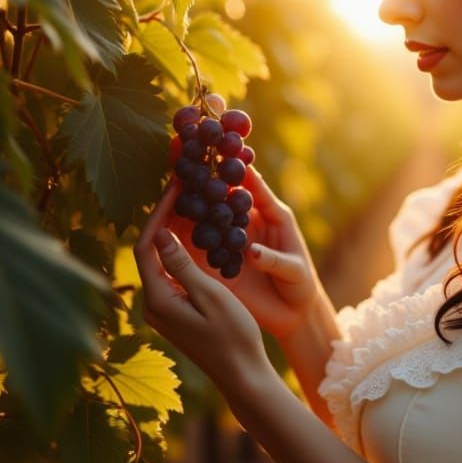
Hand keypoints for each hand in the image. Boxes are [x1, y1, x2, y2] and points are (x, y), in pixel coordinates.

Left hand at [133, 178, 268, 389]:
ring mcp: (164, 309)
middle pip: (150, 251)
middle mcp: (153, 304)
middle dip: (164, 218)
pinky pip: (173, 273)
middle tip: (182, 188)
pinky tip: (199, 235)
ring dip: (174, 232)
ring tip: (191, 203)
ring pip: (161, 261)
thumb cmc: (233, 336)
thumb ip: (183, 265)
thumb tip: (161, 233)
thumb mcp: (211, 295)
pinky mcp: (177, 312)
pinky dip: (183, 251)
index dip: (158, 213)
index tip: (175, 187)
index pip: (146, 246)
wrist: (243, 374)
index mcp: (158, 300)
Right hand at [168, 165, 321, 338]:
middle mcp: (245, 221)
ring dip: (186, 195)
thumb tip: (250, 253)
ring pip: (202, 212)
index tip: (220, 148)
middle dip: (201, 172)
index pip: (251, 184)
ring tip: (167, 177)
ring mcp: (226, 238)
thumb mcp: (294, 272)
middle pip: (219, 191)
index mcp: (269, 214)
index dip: (236, 166)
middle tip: (181, 149)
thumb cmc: (300, 286)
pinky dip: (179, 228)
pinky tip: (161, 218)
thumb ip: (274, 260)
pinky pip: (193, 240)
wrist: (291, 314)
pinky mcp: (213, 259)